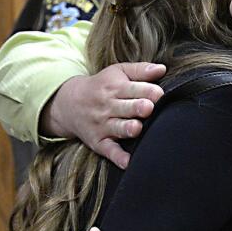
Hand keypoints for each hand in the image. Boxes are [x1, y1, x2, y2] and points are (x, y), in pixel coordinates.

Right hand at [43, 62, 166, 168]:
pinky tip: (128, 162)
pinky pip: (109, 151)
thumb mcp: (118, 72)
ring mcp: (103, 125)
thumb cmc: (102, 86)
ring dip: (127, 128)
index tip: (159, 94)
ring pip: (118, 128)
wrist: (69, 103)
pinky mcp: (99, 142)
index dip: (148, 92)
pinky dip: (118, 157)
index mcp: (115, 87)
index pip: (134, 89)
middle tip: (148, 108)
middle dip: (138, 108)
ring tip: (137, 128)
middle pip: (126, 108)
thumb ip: (141, 70)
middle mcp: (108, 107)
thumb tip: (162, 69)